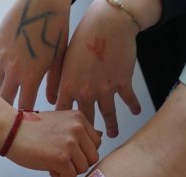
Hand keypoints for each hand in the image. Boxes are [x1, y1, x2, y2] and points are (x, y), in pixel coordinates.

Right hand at [0, 0, 69, 108]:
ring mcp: (2, 56)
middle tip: (5, 114)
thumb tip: (52, 102)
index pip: (23, 106)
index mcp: (30, 78)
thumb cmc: (56, 30)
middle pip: (4, 97)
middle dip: (5, 107)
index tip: (23, 123)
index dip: (23, 117)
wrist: (43, 1)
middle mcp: (12, 71)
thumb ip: (54, 83)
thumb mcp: (59, 59)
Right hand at [5, 110, 100, 176]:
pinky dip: (60, 176)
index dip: (82, 152)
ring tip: (53, 164)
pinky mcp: (61, 158)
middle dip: (78, 163)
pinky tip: (48, 167)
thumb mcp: (59, 122)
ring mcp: (71, 143)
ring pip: (83, 168)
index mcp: (79, 118)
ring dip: (69, 170)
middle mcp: (78, 129)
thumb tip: (100, 137)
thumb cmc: (30, 129)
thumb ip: (77, 131)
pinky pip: (70, 176)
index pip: (96, 143)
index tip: (67, 152)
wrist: (10, 130)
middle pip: (93, 157)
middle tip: (60, 161)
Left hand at [56, 0, 140, 137]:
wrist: (107, 23)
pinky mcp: (122, 82)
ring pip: (108, 115)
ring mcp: (105, 88)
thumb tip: (51, 100)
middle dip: (87, 132)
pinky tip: (136, 111)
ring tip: (111, 135)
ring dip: (111, 126)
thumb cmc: (81, 40)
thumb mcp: (63, 61)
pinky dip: (133, 106)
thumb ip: (57, 83)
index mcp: (68, 87)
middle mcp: (85, 92)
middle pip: (85, 119)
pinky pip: (128, 99)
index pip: (63, 113)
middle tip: (88, 142)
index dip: (62, 125)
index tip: (64, 134)